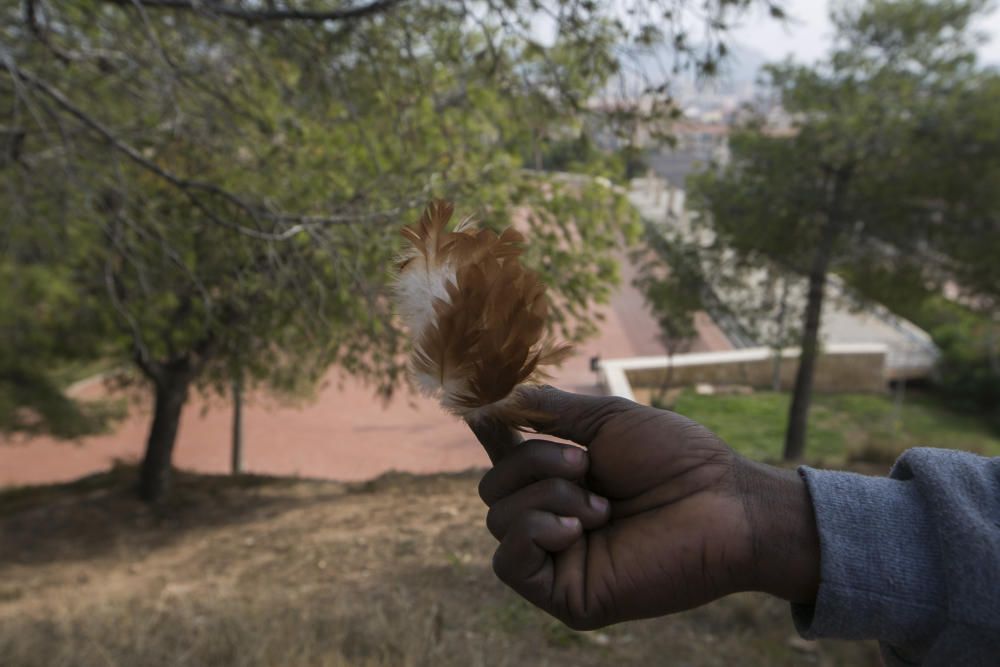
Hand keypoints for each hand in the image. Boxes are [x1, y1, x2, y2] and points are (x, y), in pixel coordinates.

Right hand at [472, 386, 819, 629]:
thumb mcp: (607, 419)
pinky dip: (533, 532)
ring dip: (548, 496)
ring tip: (604, 505)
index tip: (478, 409)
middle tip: (587, 466)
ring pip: (497, 520)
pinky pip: (508, 563)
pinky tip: (577, 528)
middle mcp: (553, 516)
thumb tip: (491, 400)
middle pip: (491, 488)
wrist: (725, 504)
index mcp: (560, 477)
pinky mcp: (566, 593)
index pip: (503, 458)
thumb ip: (549, 408)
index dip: (487, 433)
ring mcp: (558, 557)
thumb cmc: (678, 459)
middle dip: (533, 464)